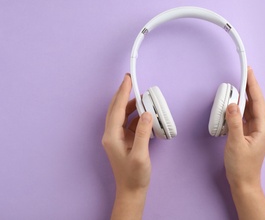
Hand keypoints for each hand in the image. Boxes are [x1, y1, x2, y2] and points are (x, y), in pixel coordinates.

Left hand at [102, 74, 152, 219]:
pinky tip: (145, 112)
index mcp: (112, 136)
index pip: (116, 109)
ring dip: (131, 104)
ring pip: (122, 114)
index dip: (122, 92)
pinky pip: (129, 122)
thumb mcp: (140, 155)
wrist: (131, 190)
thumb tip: (147, 113)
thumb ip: (143, 133)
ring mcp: (118, 137)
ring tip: (142, 95)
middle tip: (131, 79)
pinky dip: (137, 115)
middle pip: (116, 109)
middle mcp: (112, 134)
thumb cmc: (134, 175)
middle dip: (123, 93)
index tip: (128, 79)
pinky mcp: (125, 140)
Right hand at [224, 67, 264, 218]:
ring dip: (244, 97)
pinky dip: (239, 108)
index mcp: (263, 128)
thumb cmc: (241, 166)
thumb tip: (232, 104)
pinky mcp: (249, 134)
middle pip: (256, 103)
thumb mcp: (235, 142)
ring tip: (238, 84)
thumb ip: (234, 122)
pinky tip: (234, 103)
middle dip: (250, 88)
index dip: (253, 85)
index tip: (249, 72)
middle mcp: (262, 127)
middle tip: (243, 73)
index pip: (258, 101)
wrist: (243, 182)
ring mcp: (256, 131)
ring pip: (250, 109)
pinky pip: (245, 116)